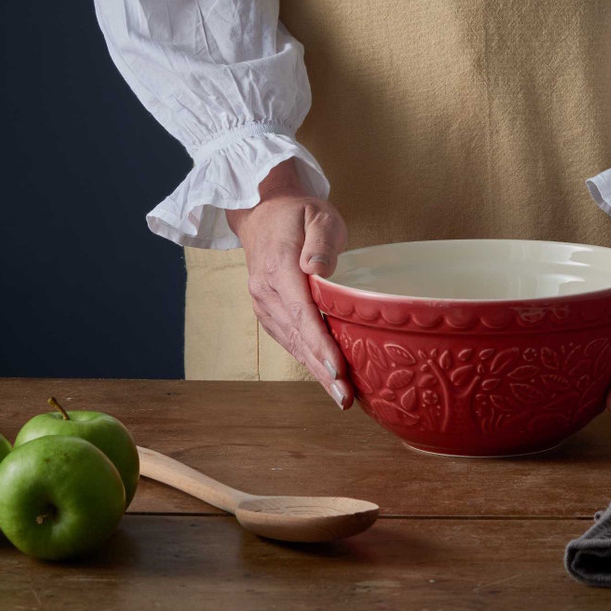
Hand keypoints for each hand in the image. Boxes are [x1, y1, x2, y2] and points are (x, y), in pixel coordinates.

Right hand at [225, 158, 352, 409]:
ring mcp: (263, 303)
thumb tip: (318, 269)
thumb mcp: (318, 214)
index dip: (320, 344)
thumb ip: (321, 240)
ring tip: (341, 397)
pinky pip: (289, 339)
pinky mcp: (268, 311)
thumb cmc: (299, 214)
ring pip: (292, 343)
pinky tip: (326, 376)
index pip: (302, 313)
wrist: (264, 212)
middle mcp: (265, 291)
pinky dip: (307, 359)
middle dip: (323, 370)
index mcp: (278, 267)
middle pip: (298, 337)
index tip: (338, 369)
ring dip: (316, 372)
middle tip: (346, 399)